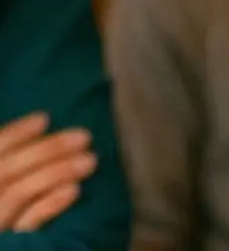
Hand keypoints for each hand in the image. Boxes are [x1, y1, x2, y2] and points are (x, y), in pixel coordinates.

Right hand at [0, 114, 95, 232]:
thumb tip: (43, 124)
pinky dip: (49, 205)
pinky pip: (25, 226)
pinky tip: (74, 190)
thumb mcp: (10, 173)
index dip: (15, 134)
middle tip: (85, 136)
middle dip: (46, 150)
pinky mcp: (8, 245)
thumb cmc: (12, 201)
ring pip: (17, 194)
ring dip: (56, 172)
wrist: (13, 241)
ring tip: (90, 160)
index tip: (44, 119)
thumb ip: (15, 160)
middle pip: (6, 171)